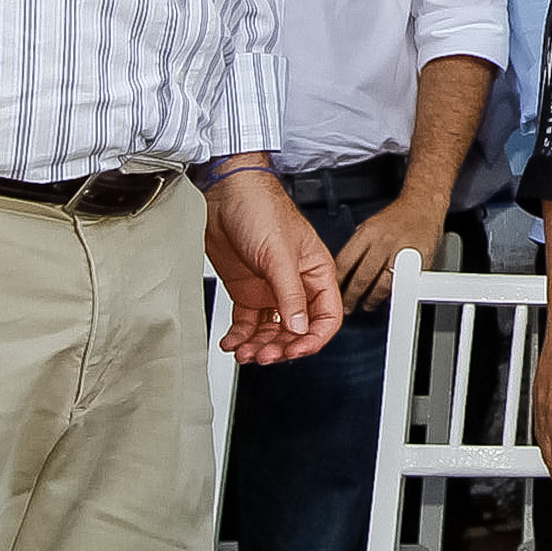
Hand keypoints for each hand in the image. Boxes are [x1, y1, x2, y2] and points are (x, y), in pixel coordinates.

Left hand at [202, 168, 341, 363]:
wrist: (225, 195)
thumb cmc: (261, 209)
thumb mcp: (279, 254)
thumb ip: (290, 293)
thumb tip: (298, 328)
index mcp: (315, 273)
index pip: (326, 317)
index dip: (313, 338)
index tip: (295, 351)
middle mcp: (295, 284)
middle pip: (297, 329)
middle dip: (281, 346)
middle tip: (263, 355)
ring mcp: (270, 288)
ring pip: (271, 330)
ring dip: (259, 345)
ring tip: (244, 352)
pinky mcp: (247, 290)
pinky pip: (247, 323)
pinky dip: (240, 336)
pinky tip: (232, 342)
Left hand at [332, 192, 451, 312]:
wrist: (424, 204)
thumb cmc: (398, 217)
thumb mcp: (370, 225)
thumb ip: (358, 247)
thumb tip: (345, 270)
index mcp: (368, 233)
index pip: (346, 263)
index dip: (337, 282)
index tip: (334, 291)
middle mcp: (384, 241)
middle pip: (362, 277)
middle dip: (352, 296)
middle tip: (348, 306)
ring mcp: (402, 251)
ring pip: (383, 284)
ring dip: (373, 299)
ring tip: (367, 304)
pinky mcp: (420, 260)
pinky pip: (404, 282)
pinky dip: (394, 292)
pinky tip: (388, 296)